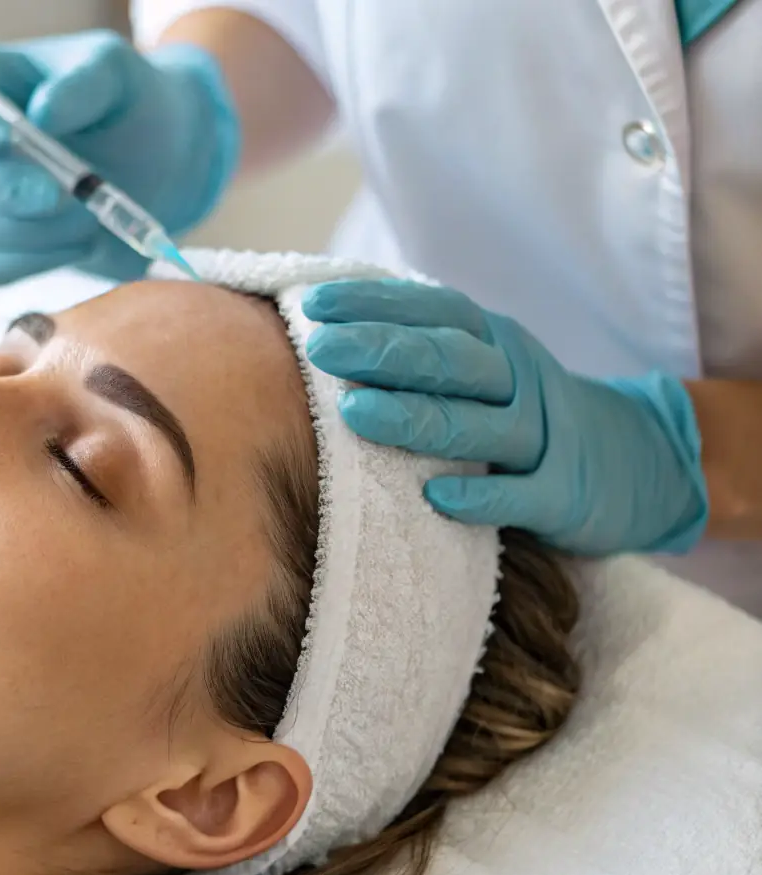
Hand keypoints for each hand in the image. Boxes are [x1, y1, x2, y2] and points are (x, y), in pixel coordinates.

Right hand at [0, 31, 238, 283]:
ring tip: (90, 214)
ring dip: (36, 229)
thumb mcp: (115, 74)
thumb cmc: (123, 104)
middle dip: (8, 189)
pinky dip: (43, 259)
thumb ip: (81, 84)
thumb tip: (41, 112)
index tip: (6, 135)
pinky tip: (81, 240)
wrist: (154, 164)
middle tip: (68, 193)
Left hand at [302, 279, 709, 555]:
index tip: (315, 305)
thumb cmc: (522, 411)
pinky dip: (480, 496)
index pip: (435, 311)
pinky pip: (520, 494)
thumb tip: (325, 329)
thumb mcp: (482, 366)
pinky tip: (433, 496)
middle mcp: (517, 380)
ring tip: (353, 413)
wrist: (634, 461)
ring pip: (477, 424)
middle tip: (321, 348)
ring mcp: (542, 436)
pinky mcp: (562, 494)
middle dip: (383, 350)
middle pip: (451, 360)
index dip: (377, 304)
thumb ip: (420, 349)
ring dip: (414, 418)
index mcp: (493, 343)